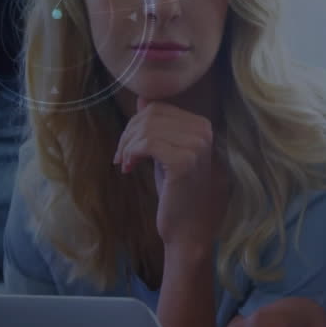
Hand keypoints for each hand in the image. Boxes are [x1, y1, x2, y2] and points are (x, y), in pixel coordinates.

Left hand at [114, 98, 227, 258]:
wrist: (188, 227)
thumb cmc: (177, 192)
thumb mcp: (166, 152)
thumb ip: (159, 126)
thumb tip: (143, 98)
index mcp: (203, 126)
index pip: (159, 108)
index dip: (136, 124)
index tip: (128, 147)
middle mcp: (203, 132)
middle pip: (151, 115)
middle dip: (128, 134)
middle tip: (122, 157)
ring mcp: (196, 146)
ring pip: (146, 129)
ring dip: (127, 146)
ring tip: (126, 164)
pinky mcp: (183, 161)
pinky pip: (147, 144)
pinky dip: (132, 154)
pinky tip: (130, 168)